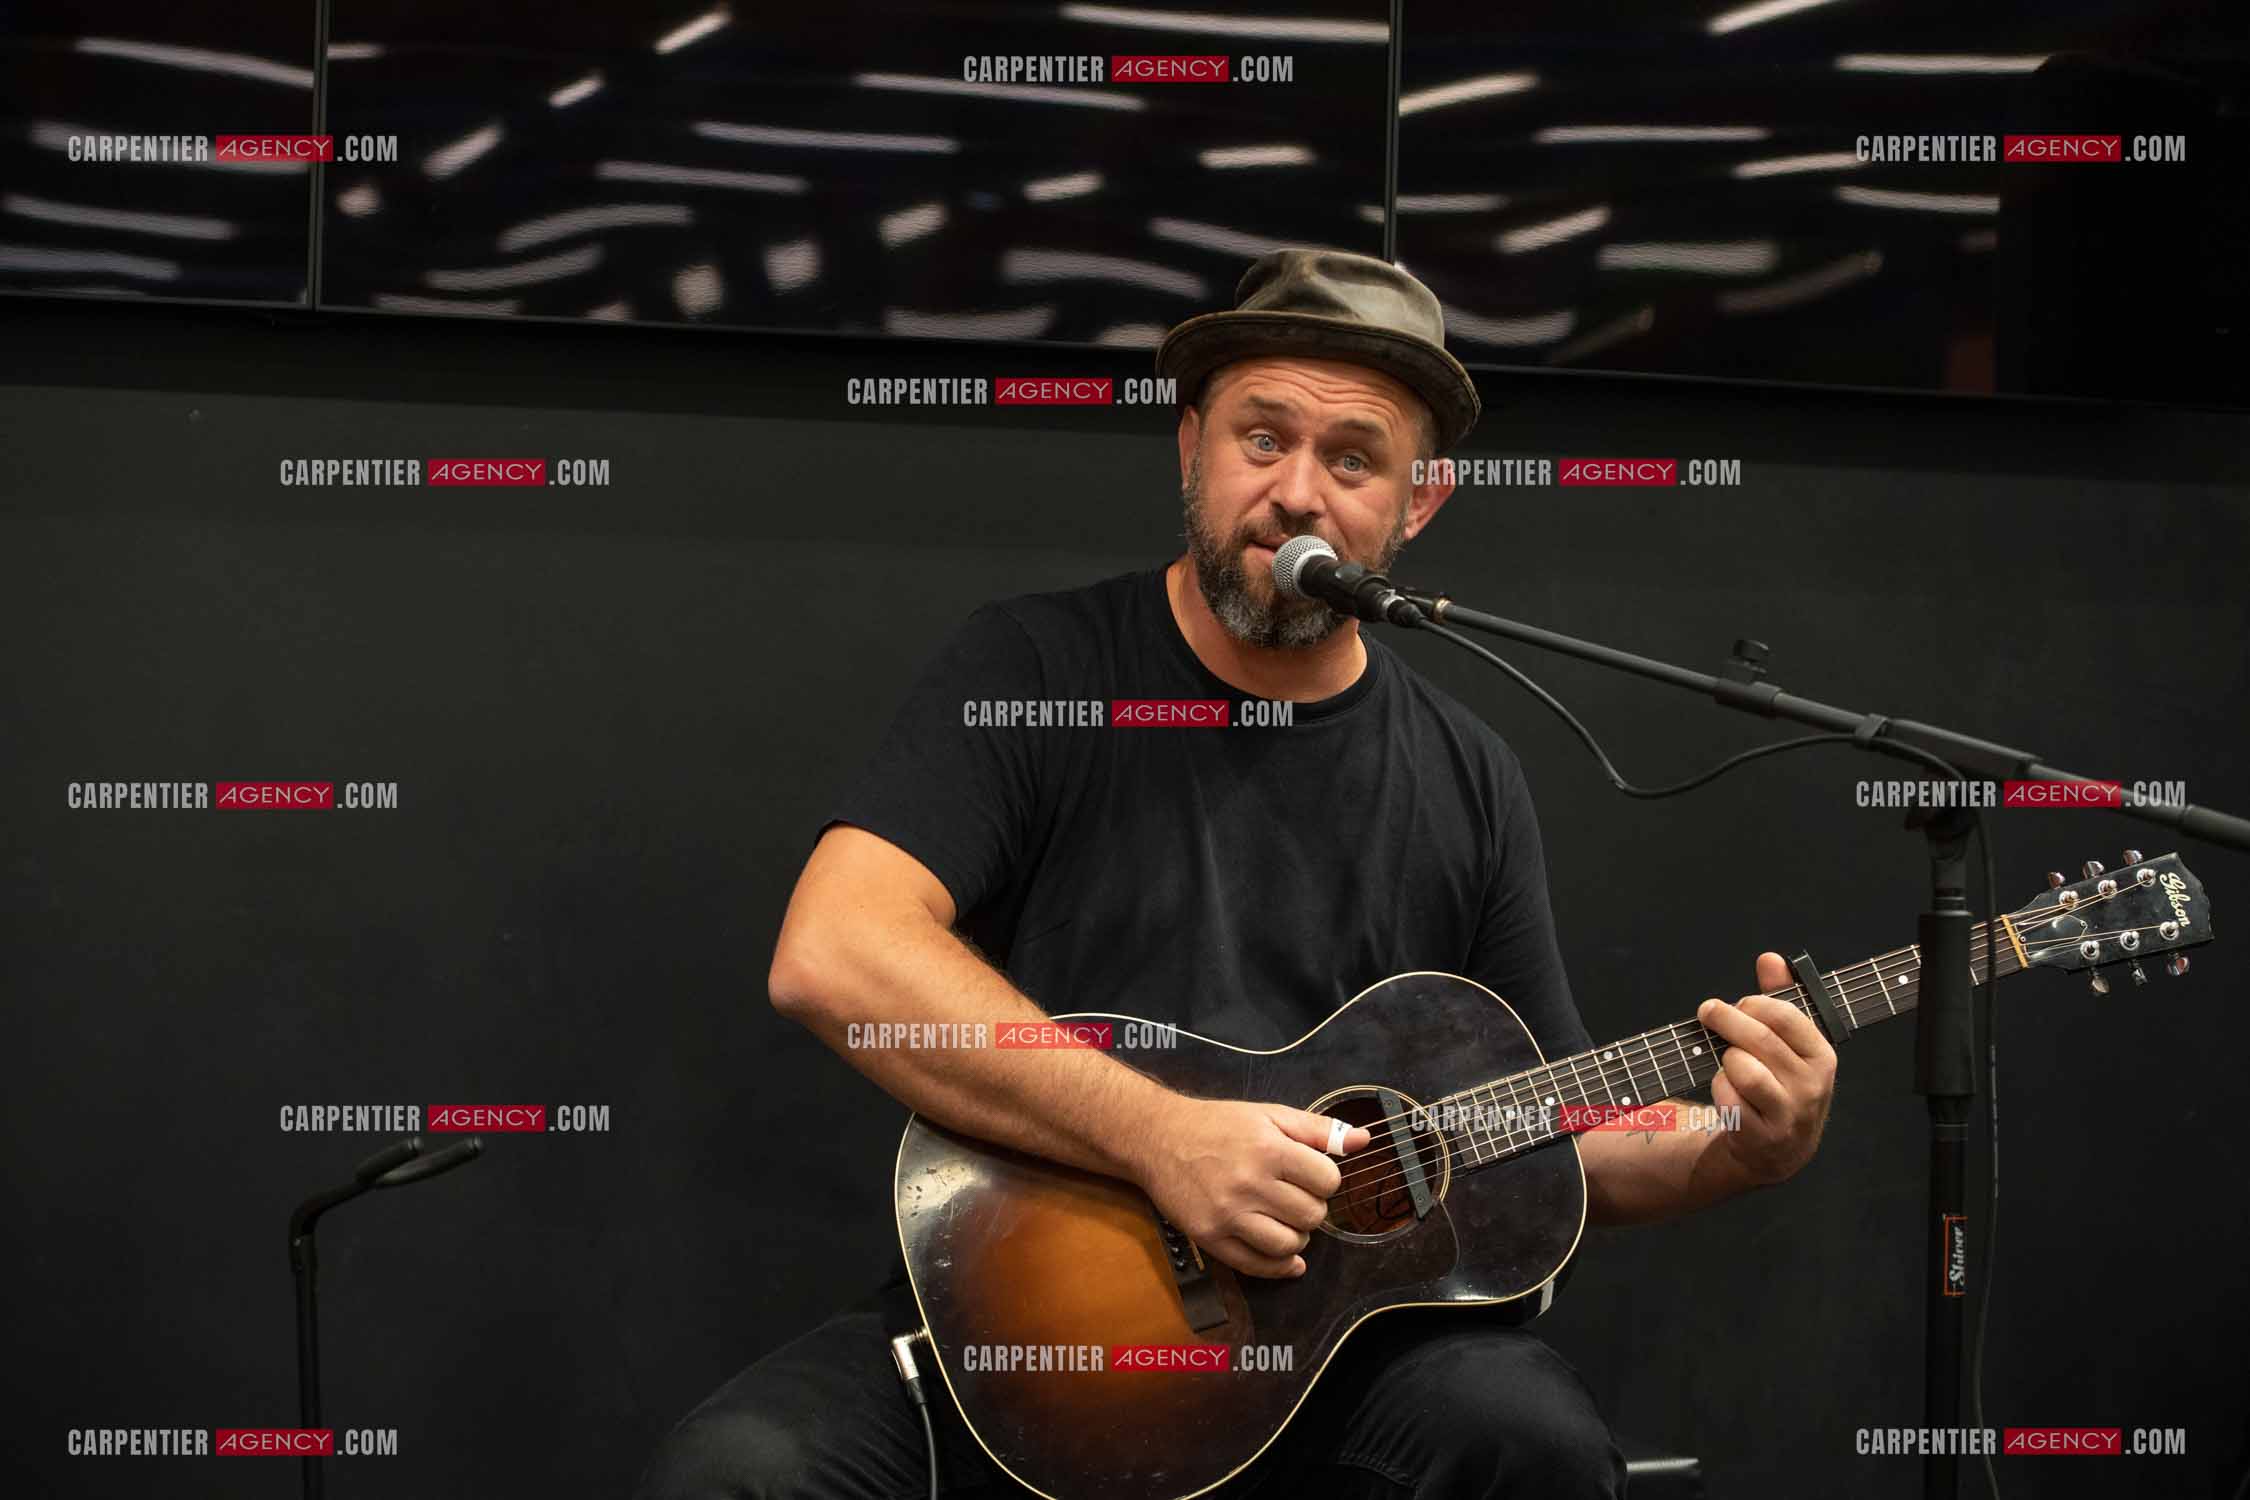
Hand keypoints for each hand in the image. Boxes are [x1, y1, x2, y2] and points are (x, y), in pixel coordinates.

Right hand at [1131, 1100, 1370, 1277]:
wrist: (1158, 1138)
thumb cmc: (1217, 1125)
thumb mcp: (1269, 1115)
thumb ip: (1318, 1130)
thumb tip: (1363, 1141)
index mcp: (1268, 1149)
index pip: (1327, 1181)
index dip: (1325, 1179)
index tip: (1310, 1175)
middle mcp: (1249, 1183)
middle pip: (1312, 1216)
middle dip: (1312, 1208)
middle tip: (1295, 1197)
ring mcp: (1228, 1214)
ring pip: (1289, 1245)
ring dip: (1297, 1237)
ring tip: (1286, 1221)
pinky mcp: (1210, 1237)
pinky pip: (1257, 1266)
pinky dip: (1280, 1267)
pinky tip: (1287, 1259)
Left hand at [1696, 951, 1837, 1186]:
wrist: (1779, 1148)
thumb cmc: (1781, 1083)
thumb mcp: (1788, 1042)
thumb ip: (1780, 998)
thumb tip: (1770, 959)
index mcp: (1822, 1056)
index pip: (1786, 1015)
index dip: (1753, 1003)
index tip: (1737, 1003)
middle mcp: (1811, 1085)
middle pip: (1759, 1038)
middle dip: (1725, 1019)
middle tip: (1708, 1012)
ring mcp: (1788, 1113)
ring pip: (1742, 1067)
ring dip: (1726, 1059)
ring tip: (1730, 1062)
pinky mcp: (1761, 1134)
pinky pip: (1727, 1097)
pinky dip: (1719, 1088)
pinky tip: (1728, 1091)